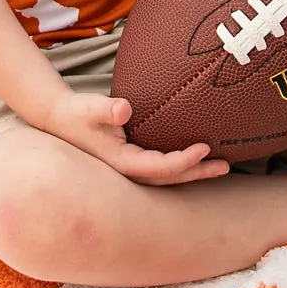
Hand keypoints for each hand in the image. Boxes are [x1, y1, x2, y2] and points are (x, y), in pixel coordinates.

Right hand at [41, 89, 231, 185]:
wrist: (61, 119)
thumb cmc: (77, 112)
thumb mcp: (89, 108)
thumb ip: (106, 109)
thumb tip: (123, 109)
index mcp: (121, 163)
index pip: (159, 168)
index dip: (183, 161)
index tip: (204, 147)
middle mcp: (128, 172)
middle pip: (170, 179)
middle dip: (198, 173)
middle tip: (226, 165)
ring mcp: (131, 169)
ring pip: (168, 177)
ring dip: (194, 172)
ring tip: (221, 166)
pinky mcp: (132, 161)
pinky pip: (163, 169)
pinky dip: (182, 166)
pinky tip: (197, 159)